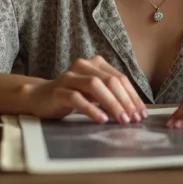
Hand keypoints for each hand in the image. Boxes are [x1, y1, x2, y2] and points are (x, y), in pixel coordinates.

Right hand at [24, 56, 147, 123]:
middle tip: (134, 119)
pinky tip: (102, 119)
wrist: (40, 98)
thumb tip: (135, 111)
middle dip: (125, 101)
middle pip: (110, 81)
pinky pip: (77, 98)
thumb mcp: (94, 93)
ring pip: (95, 86)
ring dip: (111, 103)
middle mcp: (83, 66)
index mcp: (96, 63)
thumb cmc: (72, 96)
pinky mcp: (58, 90)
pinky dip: (91, 109)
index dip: (132, 96)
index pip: (120, 78)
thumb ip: (111, 95)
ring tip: (122, 119)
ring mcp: (70, 77)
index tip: (141, 113)